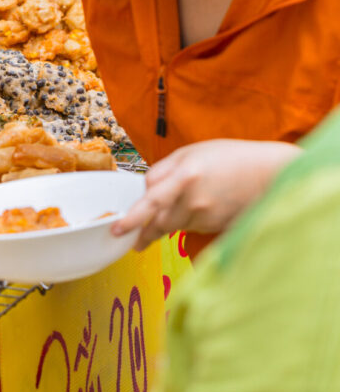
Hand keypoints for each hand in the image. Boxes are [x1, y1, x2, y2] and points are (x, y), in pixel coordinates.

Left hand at [111, 139, 298, 250]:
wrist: (273, 174)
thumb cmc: (230, 158)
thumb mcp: (191, 153)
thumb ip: (163, 170)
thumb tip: (144, 189)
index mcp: (186, 177)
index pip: (152, 202)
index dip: (133, 219)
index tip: (118, 230)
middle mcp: (195, 201)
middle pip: (159, 223)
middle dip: (145, 232)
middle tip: (133, 239)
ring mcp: (208, 218)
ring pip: (175, 227)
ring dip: (166, 224)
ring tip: (174, 213)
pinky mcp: (218, 228)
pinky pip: (192, 229)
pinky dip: (188, 222)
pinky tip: (199, 208)